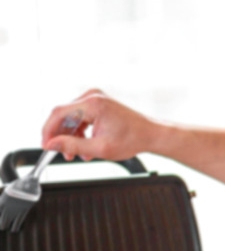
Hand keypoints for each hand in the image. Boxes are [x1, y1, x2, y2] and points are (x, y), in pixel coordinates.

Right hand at [42, 89, 157, 161]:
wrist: (151, 134)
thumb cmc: (133, 139)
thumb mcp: (100, 148)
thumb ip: (73, 146)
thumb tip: (52, 144)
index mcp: (93, 103)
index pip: (58, 113)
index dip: (49, 131)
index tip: (46, 145)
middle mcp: (93, 96)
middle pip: (64, 115)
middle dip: (61, 136)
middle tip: (63, 153)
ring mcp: (96, 99)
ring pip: (71, 117)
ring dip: (72, 136)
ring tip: (78, 154)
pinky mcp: (99, 104)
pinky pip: (81, 117)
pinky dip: (80, 132)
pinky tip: (86, 146)